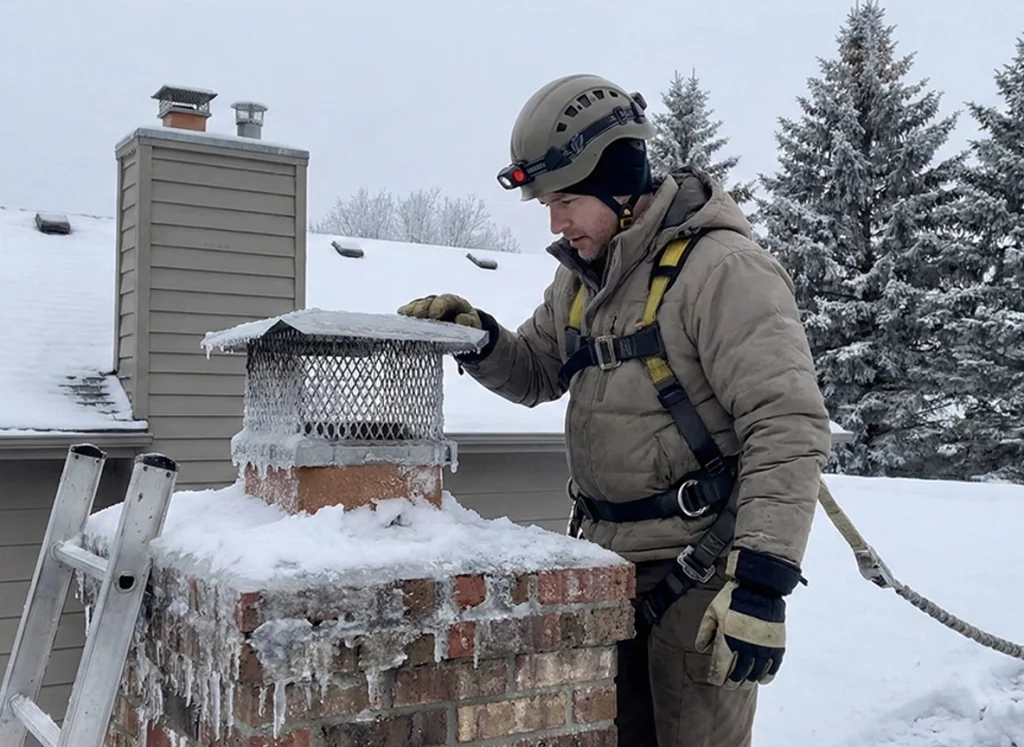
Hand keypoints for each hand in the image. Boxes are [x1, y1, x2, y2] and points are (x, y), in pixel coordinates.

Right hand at [397, 294, 481, 328]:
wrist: (463, 329)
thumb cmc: (467, 325)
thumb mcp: (473, 325)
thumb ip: (469, 322)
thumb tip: (460, 320)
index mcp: (455, 303)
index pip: (447, 301)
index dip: (439, 306)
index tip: (434, 314)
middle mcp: (439, 302)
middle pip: (429, 302)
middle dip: (422, 308)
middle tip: (416, 315)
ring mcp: (428, 308)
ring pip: (418, 306)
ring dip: (411, 311)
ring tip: (404, 316)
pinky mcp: (420, 315)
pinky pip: (412, 312)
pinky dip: (406, 314)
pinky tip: (400, 317)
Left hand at [694, 548, 801, 686]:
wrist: (759, 586)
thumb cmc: (733, 597)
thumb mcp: (712, 610)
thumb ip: (705, 631)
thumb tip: (700, 649)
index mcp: (727, 640)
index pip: (721, 667)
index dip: (717, 677)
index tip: (715, 681)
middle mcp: (745, 648)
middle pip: (738, 674)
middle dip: (732, 682)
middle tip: (729, 684)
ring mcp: (762, 648)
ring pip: (755, 673)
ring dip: (748, 681)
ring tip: (743, 683)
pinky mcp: (776, 645)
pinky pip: (773, 667)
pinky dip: (767, 675)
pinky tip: (762, 679)